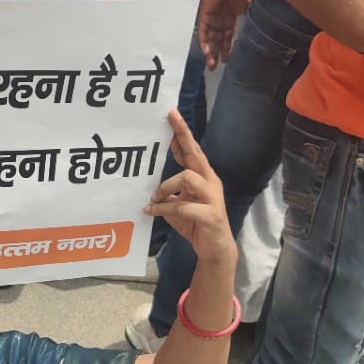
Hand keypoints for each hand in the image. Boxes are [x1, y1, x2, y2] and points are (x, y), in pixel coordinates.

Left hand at [145, 110, 234, 263]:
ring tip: (155, 199)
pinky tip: (152, 212)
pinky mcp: (211, 214)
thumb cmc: (194, 223)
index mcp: (202, 176)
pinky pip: (183, 205)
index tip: (171, 115)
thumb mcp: (177, 204)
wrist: (214, 248)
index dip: (181, 133)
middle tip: (171, 118)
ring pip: (187, 177)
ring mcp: (213, 197)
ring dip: (166, 187)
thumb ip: (167, 191)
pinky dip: (164, 208)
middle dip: (183, 135)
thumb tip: (149, 182)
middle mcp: (210, 182)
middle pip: (196, 153)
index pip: (191, 150)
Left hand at [196, 0, 251, 69]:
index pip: (227, 37)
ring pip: (209, 40)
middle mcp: (219, 22)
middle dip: (216, 55)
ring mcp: (211, 20)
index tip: (228, 60)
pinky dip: (204, 43)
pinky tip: (207, 53)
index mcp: (230, 19)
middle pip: (216, 41)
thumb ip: (252, 19)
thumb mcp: (250, 8)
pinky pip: (202, 33)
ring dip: (209, 53)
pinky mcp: (203, 18)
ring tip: (211, 66)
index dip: (227, 48)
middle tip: (214, 68)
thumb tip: (262, 32)